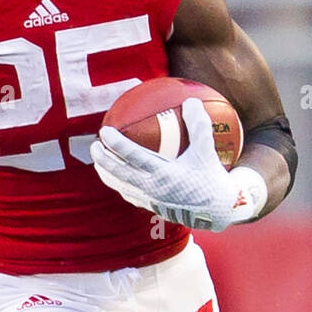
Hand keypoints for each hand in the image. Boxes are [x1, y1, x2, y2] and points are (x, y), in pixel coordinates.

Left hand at [91, 97, 263, 231]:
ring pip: (120, 186)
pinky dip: (118, 183)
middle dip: (102, 159)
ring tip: (98, 160)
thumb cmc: (212, 178)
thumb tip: (191, 100)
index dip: (116, 143)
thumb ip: (199, 125)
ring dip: (106, 172)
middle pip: (118, 173)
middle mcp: (153, 188)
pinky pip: (128, 194)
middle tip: (94, 145)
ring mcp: (150, 200)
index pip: (132, 156)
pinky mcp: (151, 207)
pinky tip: (115, 175)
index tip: (104, 131)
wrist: (218, 211)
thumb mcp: (207, 150)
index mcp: (164, 174)